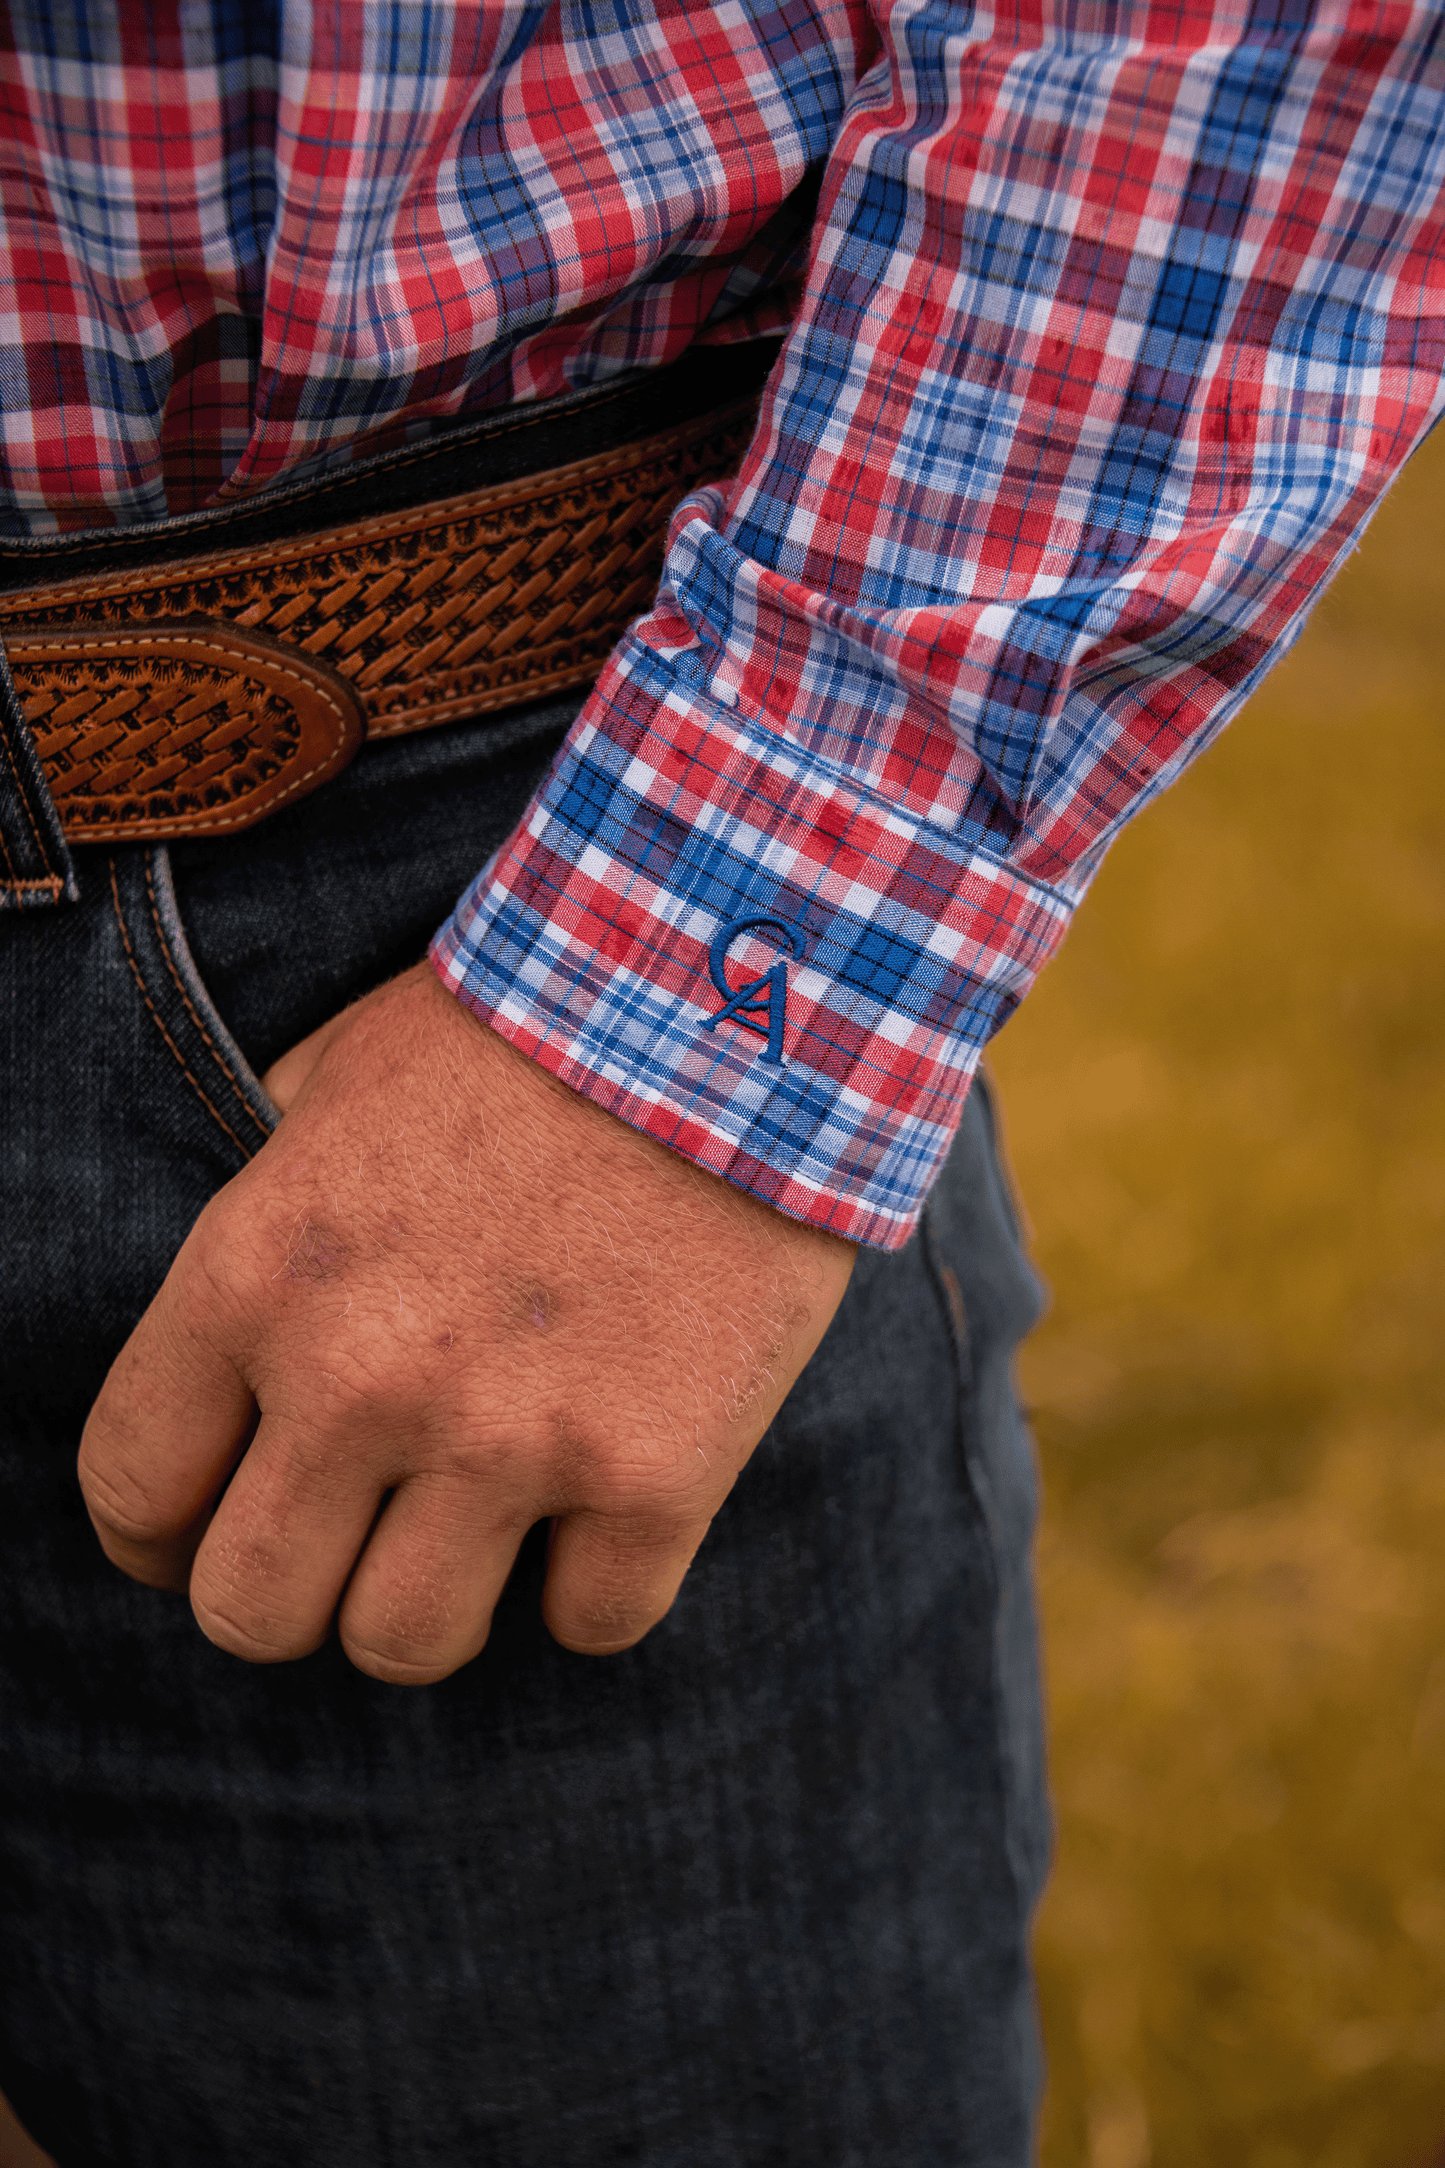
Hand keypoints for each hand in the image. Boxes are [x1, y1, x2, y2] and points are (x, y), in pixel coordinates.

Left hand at [78, 965, 854, 1681]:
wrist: (731, 996)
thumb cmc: (527, 1028)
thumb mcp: (335, 1080)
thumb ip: (266, 1215)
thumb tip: (242, 1325)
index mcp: (257, 1277)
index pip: (135, 1488)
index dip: (156, 1538)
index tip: (199, 1537)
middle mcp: (362, 1379)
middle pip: (256, 1611)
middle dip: (289, 1594)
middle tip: (347, 1544)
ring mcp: (511, 1438)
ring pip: (405, 1644)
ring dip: (432, 1601)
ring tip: (479, 1529)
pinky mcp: (655, 1473)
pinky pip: (588, 1624)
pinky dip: (592, 1582)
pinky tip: (606, 1504)